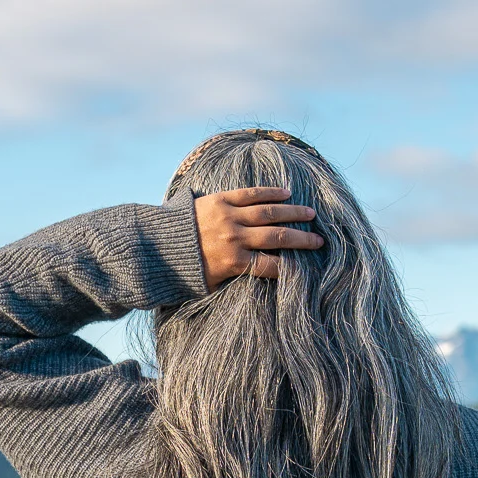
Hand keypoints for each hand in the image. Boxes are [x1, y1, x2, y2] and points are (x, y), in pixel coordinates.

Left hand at [193, 186, 323, 290]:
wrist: (157, 245)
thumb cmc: (185, 270)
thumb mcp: (211, 284)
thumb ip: (235, 280)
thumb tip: (260, 283)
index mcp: (232, 263)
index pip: (271, 266)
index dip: (291, 268)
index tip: (307, 268)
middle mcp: (234, 238)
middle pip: (277, 238)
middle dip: (301, 239)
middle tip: (319, 240)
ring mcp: (228, 216)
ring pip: (268, 212)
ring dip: (292, 212)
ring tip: (310, 214)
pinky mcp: (219, 199)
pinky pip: (250, 194)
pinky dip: (270, 192)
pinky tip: (286, 192)